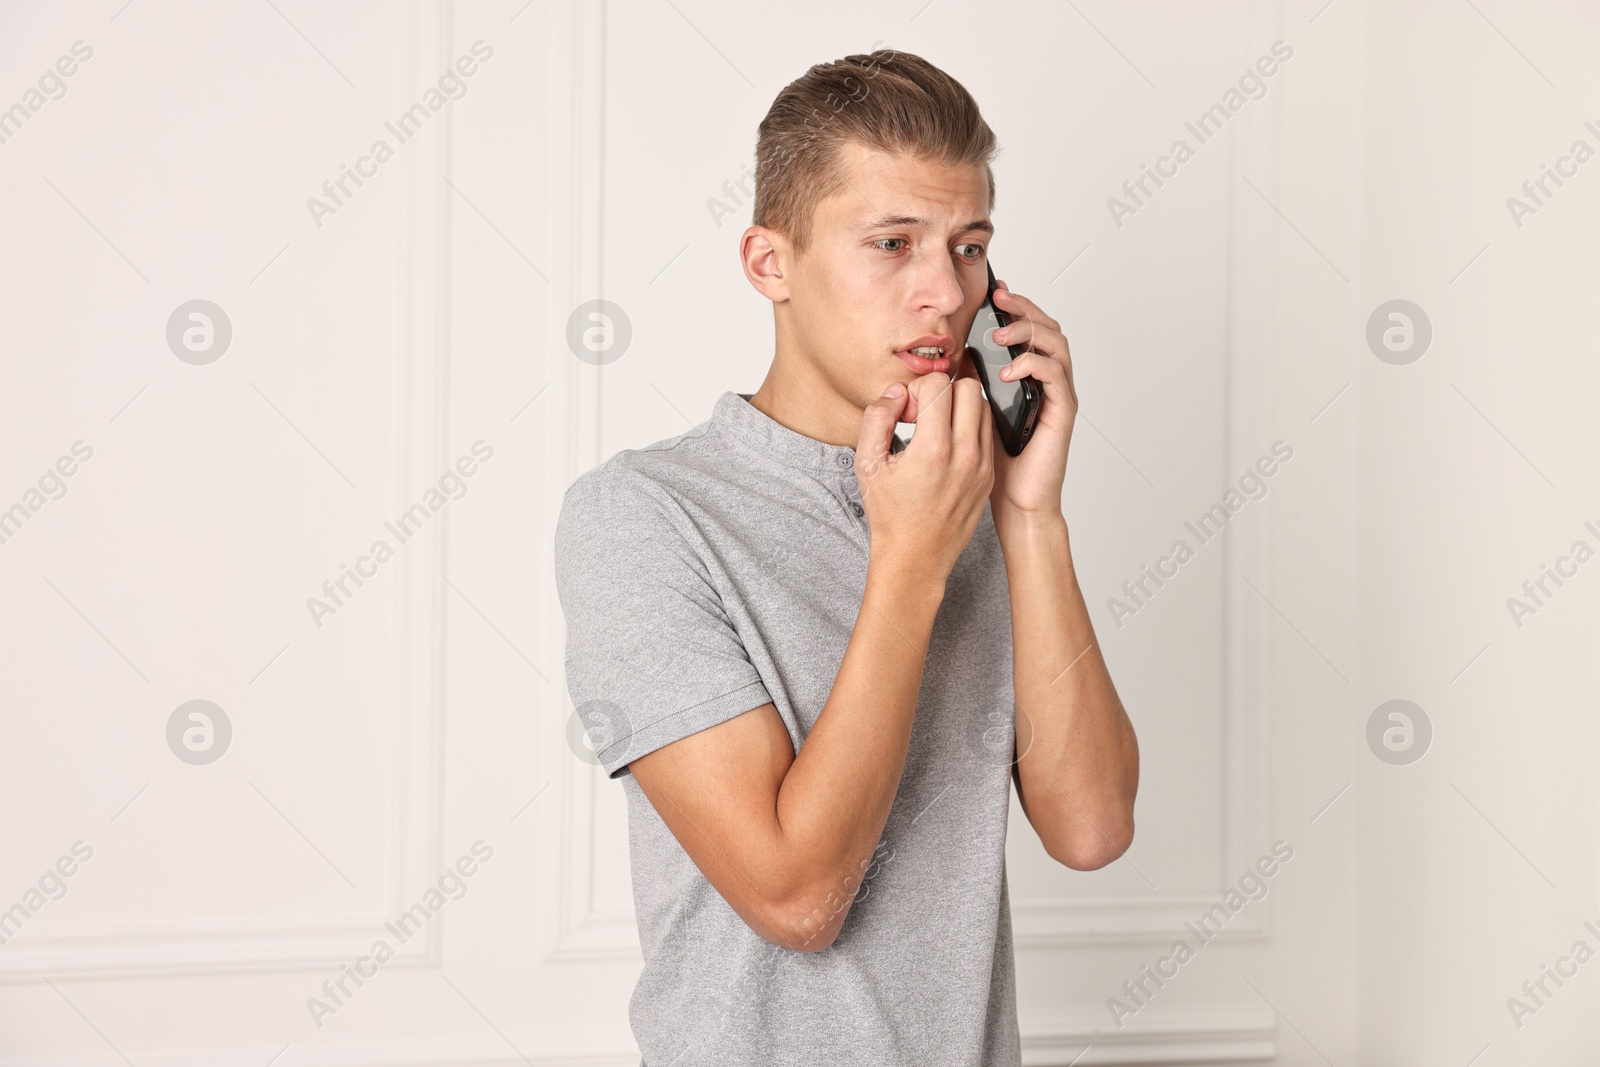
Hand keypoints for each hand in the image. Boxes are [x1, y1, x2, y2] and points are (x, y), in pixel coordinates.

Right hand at [855, 372, 993, 583]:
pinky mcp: (989, 475)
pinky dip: (970, 428)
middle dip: (943, 392)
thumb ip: (877, 418)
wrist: (916, 557)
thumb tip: (897, 392)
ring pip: (985, 407)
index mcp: (933, 450)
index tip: (906, 413)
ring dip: (960, 407)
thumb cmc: (890, 515)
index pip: (939, 384)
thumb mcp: (867, 464)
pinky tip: (948, 446)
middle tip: (924, 414)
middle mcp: (965, 455)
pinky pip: (988, 433)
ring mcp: (982, 466)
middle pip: (970, 387)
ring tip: (937, 429)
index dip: (917, 390)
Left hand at [958, 281, 1077, 523]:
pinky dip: (1033, 365)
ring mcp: (1058, 395)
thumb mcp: (976, 408)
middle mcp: (1049, 381)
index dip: (1016, 306)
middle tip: (999, 300)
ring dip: (1029, 332)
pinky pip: (1055, 376)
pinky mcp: (1062, 412)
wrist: (1015, 499)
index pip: (1030, 329)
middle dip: (1024, 308)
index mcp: (1030, 376)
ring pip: (1057, 344)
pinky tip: (1009, 370)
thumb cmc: (997, 459)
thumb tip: (956, 351)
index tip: (994, 292)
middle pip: (1048, 327)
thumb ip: (974, 380)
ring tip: (1000, 335)